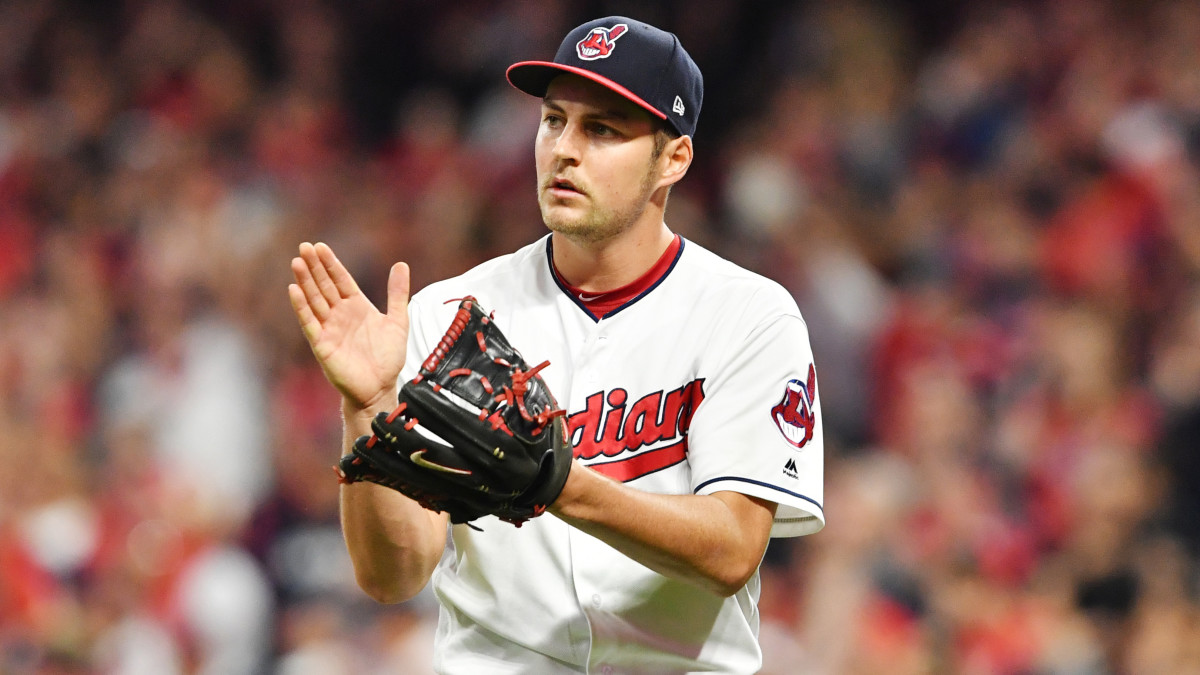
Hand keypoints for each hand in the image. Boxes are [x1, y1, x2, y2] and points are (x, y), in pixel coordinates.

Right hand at [289, 242, 409, 410]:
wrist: (380, 388)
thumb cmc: (387, 358)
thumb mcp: (398, 321)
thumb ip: (397, 294)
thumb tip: (401, 264)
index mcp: (356, 306)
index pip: (340, 279)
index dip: (330, 263)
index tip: (320, 246)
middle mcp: (340, 314)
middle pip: (324, 285)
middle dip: (314, 267)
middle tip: (304, 246)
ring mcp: (329, 328)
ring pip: (314, 300)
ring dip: (305, 282)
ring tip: (296, 262)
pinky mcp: (322, 344)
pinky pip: (309, 322)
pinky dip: (301, 307)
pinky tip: (294, 290)